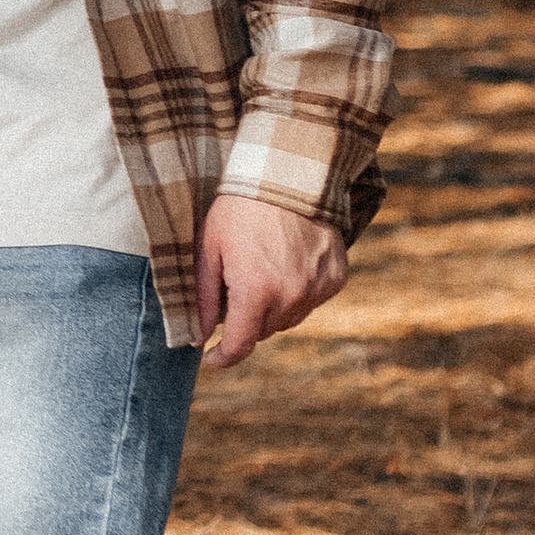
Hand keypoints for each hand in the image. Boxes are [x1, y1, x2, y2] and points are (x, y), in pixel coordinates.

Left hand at [195, 193, 348, 369]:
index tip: (212, 356)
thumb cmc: (239, 211)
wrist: (289, 178)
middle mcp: (291, 297)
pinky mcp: (335, 280)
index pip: (240, 344)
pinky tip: (285, 265)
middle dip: (245, 319)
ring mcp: (317, 290)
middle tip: (232, 287)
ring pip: (287, 319)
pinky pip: (310, 301)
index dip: (223, 356)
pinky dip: (295, 293)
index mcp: (256, 292)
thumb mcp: (209, 249)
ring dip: (271, 308)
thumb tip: (199, 335)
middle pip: (263, 330)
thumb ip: (203, 296)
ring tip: (260, 270)